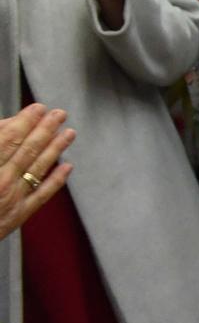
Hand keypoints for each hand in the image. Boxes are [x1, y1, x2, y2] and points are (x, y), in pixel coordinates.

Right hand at [0, 105, 73, 238]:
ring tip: (69, 132)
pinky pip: (42, 194)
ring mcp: (11, 199)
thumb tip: (6, 127)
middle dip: (45, 129)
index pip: (8, 139)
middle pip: (27, 150)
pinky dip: (57, 179)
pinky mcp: (18, 215)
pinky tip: (67, 166)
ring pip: (38, 168)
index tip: (38, 107)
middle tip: (59, 113)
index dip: (25, 121)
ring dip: (56, 148)